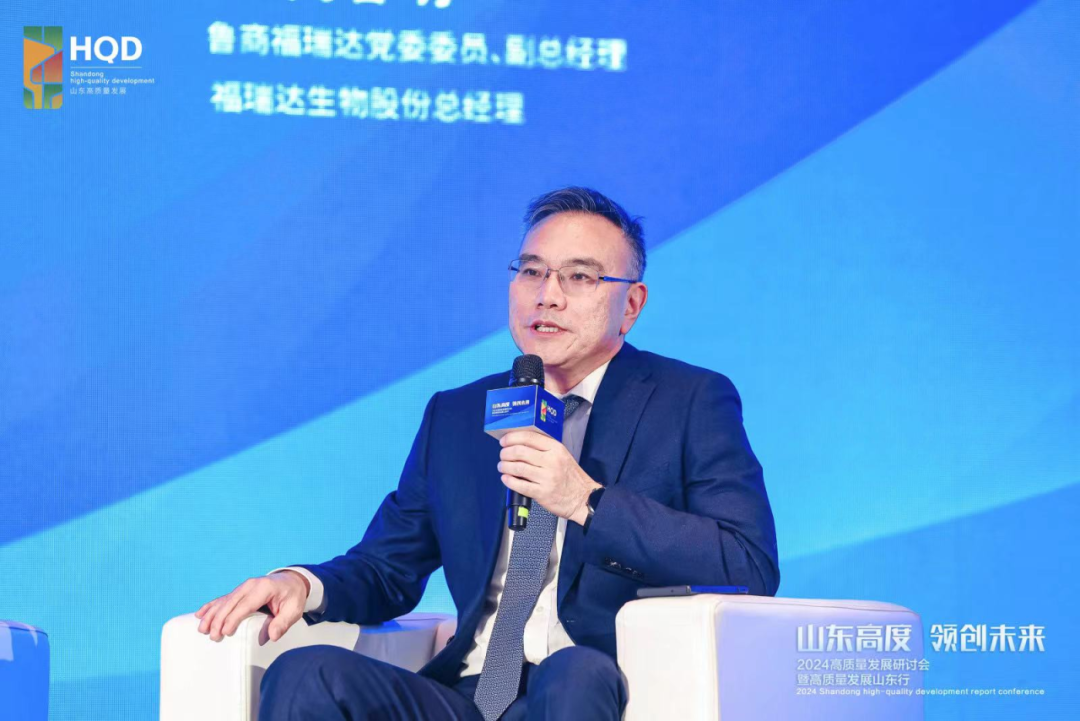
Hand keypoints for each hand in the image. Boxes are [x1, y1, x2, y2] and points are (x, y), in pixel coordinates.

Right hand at [194, 570, 309, 642]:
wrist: (292, 580)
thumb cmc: (292, 596)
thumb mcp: (294, 609)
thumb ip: (284, 622)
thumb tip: (272, 636)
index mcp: (264, 588)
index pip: (245, 604)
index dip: (233, 618)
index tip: (225, 632)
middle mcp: (251, 585)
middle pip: (230, 603)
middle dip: (219, 620)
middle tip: (213, 636)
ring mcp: (243, 587)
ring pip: (223, 601)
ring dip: (211, 614)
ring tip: (202, 629)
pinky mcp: (239, 591)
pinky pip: (223, 598)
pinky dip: (211, 606)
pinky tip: (200, 614)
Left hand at [498, 430, 601, 524]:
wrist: (583, 498)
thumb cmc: (571, 477)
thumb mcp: (562, 455)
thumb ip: (544, 448)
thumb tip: (520, 443)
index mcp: (555, 449)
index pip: (529, 438)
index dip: (512, 438)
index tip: (504, 441)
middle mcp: (551, 461)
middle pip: (520, 452)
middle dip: (505, 453)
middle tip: (502, 455)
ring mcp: (546, 478)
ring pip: (517, 468)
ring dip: (505, 466)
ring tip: (502, 467)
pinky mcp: (542, 493)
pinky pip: (520, 485)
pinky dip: (509, 481)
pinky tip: (506, 479)